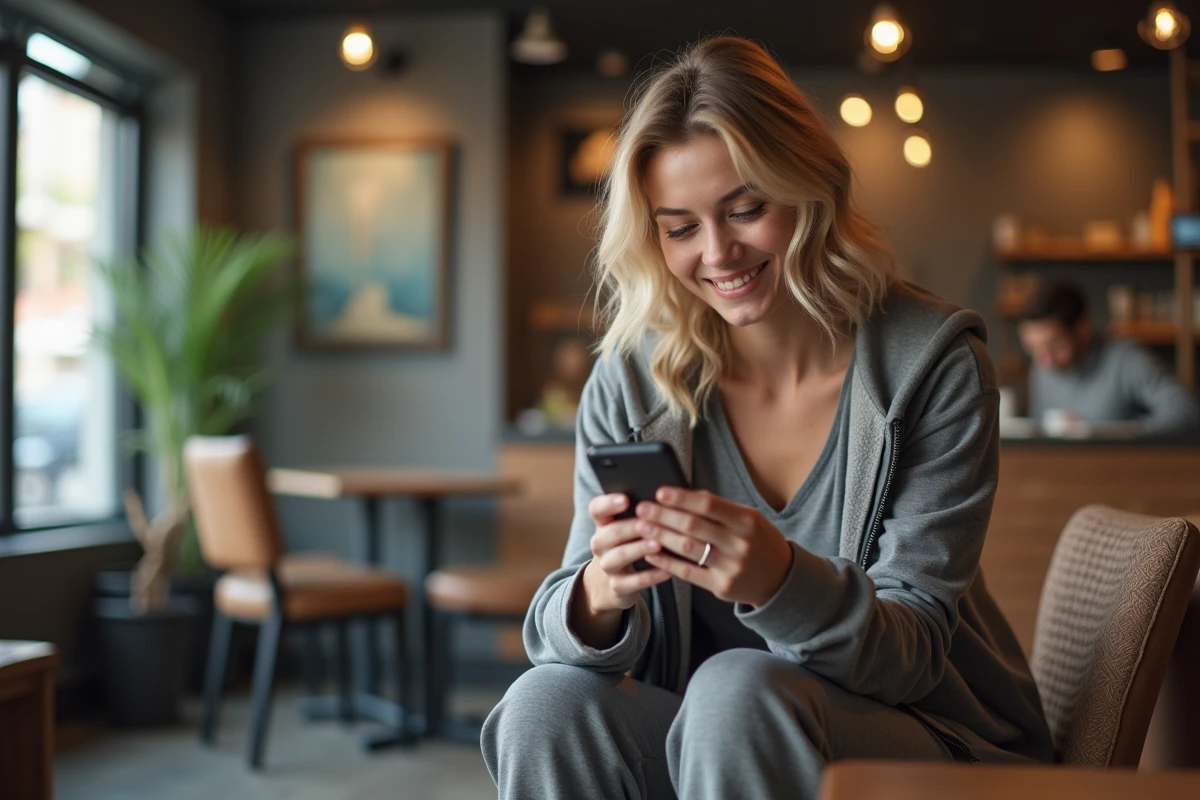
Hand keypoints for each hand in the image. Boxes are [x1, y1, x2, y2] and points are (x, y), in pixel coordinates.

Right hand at [582, 493, 672, 613]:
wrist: (611, 583)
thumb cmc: (628, 545)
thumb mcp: (627, 528)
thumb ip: (641, 513)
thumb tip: (668, 495)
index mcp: (603, 524)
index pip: (597, 509)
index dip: (608, 503)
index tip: (625, 499)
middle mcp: (600, 544)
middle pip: (610, 533)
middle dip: (631, 527)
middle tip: (649, 522)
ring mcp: (607, 566)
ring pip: (619, 557)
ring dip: (639, 549)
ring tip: (658, 544)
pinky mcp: (618, 587)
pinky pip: (634, 582)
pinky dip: (652, 576)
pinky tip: (668, 570)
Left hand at [636, 487, 792, 607]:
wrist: (781, 579)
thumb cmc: (759, 542)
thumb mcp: (749, 519)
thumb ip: (720, 508)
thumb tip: (684, 494)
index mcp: (747, 520)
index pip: (708, 505)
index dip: (682, 498)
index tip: (660, 492)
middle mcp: (740, 543)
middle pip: (694, 526)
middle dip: (663, 516)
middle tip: (642, 509)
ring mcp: (731, 566)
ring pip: (688, 548)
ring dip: (661, 536)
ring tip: (641, 527)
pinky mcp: (721, 586)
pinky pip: (688, 573)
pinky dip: (667, 562)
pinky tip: (652, 553)